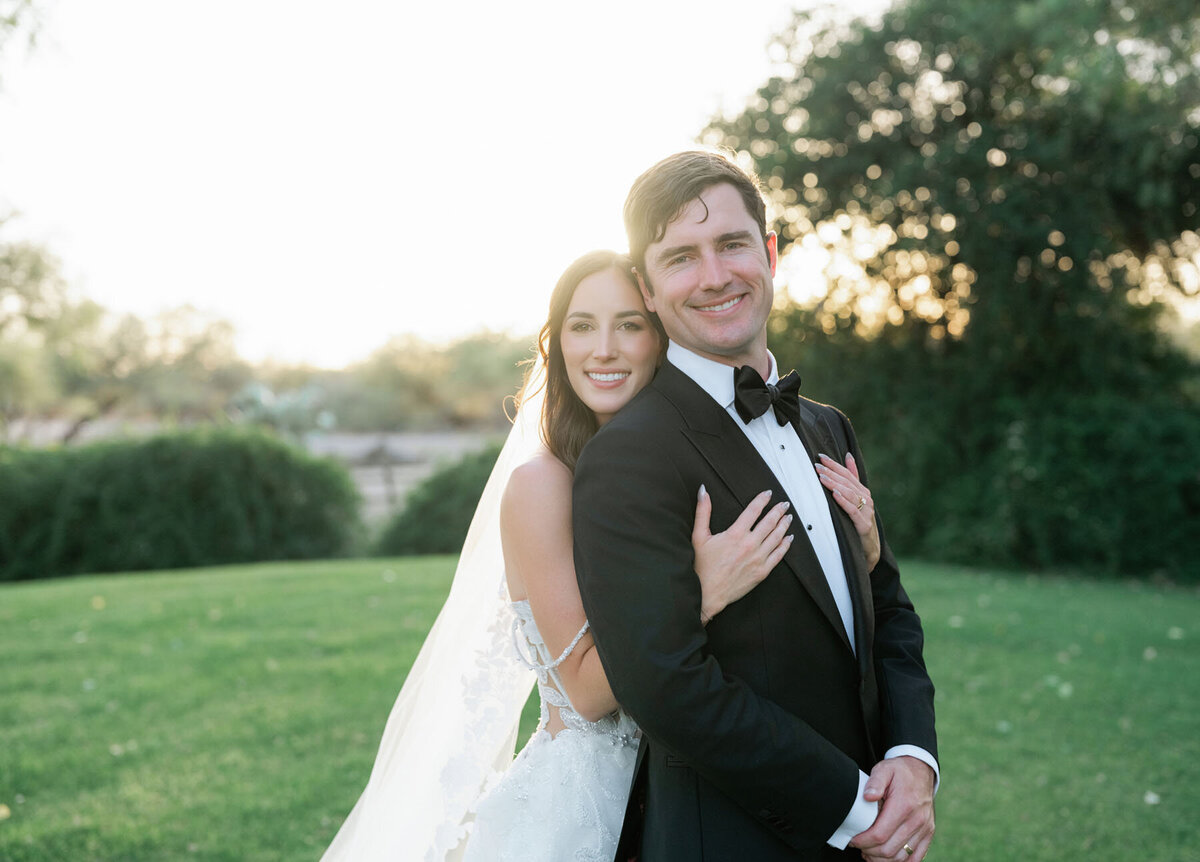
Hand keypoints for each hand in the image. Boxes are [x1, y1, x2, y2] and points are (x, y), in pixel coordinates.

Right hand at [692, 487, 793, 623]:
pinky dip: (785, 545)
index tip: (768, 494)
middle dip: (778, 511)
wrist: (707, 593)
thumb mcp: (699, 536)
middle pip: (769, 522)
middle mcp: (750, 544)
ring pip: (776, 537)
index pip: (753, 510)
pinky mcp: (762, 571)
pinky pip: (778, 555)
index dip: (762, 500)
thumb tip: (703, 491)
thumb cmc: (702, 567)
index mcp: (735, 534)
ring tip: (788, 517)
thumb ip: (703, 511)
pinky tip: (789, 539)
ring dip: (784, 525)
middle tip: (784, 504)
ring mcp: (758, 559)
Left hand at [816, 453, 880, 570]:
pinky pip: (852, 510)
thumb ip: (853, 477)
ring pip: (849, 494)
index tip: (821, 457)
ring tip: (822, 478)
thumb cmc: (860, 521)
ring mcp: (866, 511)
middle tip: (817, 467)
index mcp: (863, 491)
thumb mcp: (856, 498)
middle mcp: (866, 498)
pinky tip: (834, 494)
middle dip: (831, 473)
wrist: (869, 547)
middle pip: (847, 482)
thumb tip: (848, 456)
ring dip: (834, 484)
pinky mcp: (863, 524)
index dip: (834, 464)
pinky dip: (843, 501)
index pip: (847, 474)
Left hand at [850, 757, 935, 861]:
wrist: (922, 771)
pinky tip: (886, 858)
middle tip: (859, 846)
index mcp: (904, 805)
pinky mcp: (929, 833)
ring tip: (869, 853)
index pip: (880, 834)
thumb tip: (867, 797)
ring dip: (882, 860)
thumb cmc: (900, 772)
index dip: (863, 841)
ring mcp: (925, 828)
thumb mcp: (884, 769)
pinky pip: (916, 858)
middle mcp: (917, 820)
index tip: (853, 839)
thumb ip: (875, 782)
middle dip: (869, 851)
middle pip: (889, 849)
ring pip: (901, 857)